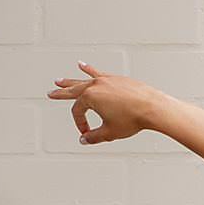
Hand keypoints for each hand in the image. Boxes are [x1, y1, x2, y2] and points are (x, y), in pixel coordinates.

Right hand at [48, 63, 168, 145]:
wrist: (153, 107)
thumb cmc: (133, 119)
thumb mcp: (109, 132)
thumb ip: (93, 136)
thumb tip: (84, 140)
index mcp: (90, 97)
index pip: (78, 111)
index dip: (80, 124)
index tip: (87, 133)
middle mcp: (96, 85)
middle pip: (74, 91)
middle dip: (62, 94)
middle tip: (51, 93)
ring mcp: (106, 79)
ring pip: (83, 80)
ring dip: (71, 81)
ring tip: (60, 81)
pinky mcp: (116, 78)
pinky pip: (98, 73)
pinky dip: (89, 69)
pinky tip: (82, 65)